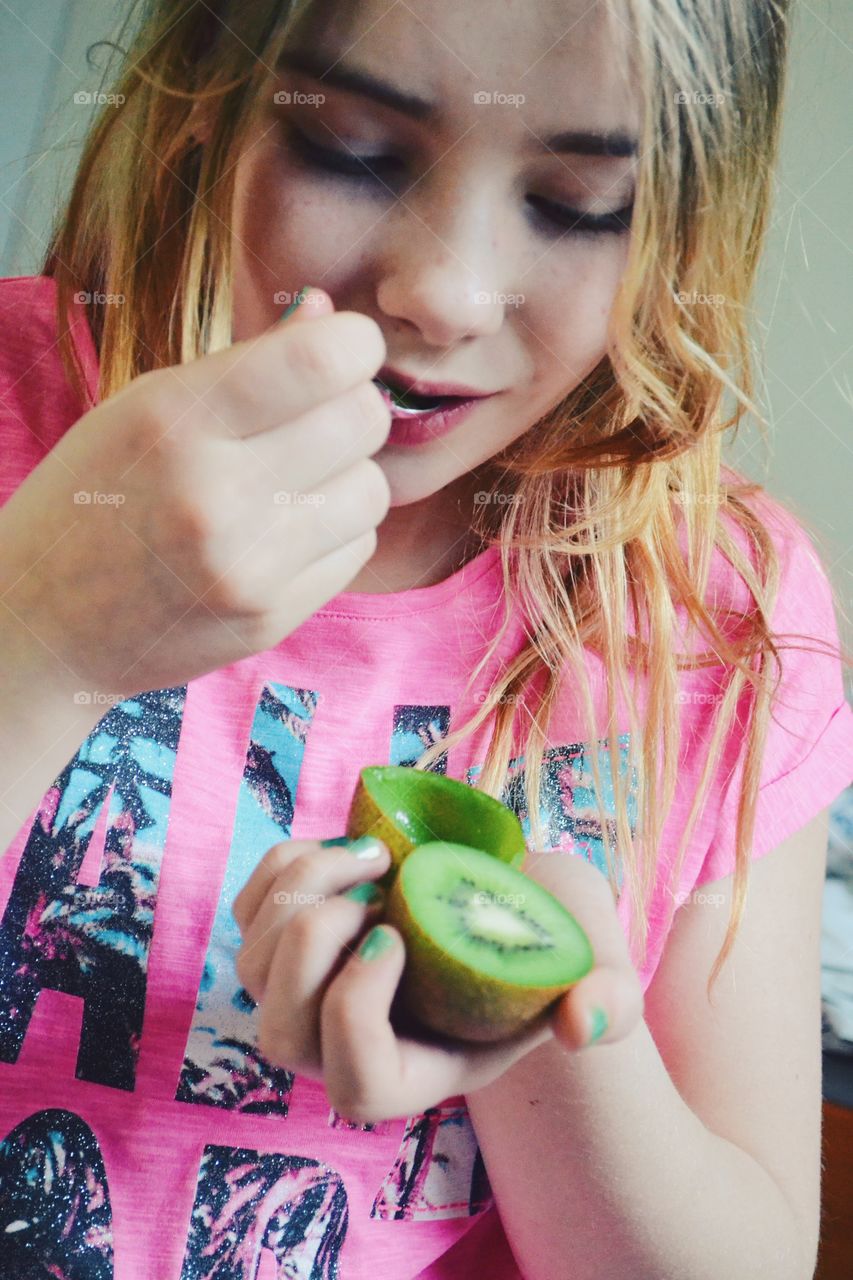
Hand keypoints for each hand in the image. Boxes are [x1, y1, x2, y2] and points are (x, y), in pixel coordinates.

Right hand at [0, 288, 390, 698]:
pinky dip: (333, 533)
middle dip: (352, 408)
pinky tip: (280, 534)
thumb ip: (244, 363)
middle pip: (364, 421)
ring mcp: (248, 566)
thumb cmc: (92, 499)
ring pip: (372, 489)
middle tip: (314, 419)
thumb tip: (329, 313)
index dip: (354, 344)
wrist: (43, 624)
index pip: (320, 360)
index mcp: (176, 420)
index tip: (345, 349)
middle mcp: (216, 495)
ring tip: (291, 482)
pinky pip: (356, 547)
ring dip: (347, 476)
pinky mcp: (271, 618)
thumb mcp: (143, 408)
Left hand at [232, 837, 643, 1125]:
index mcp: (417, 1074)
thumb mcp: (601, 973)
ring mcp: (308, 995)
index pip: (356, 1085)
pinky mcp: (286, 939)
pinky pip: (249, 910)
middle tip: (380, 884)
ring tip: (374, 855)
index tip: (395, 934)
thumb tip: (585, 1023)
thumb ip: (609, 1005)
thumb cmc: (551, 944)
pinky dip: (286, 867)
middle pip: (280, 1033)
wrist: (505, 901)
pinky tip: (349, 850)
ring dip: (303, 890)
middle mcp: (347, 1048)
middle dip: (313, 943)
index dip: (356, 1013)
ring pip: (253, 965)